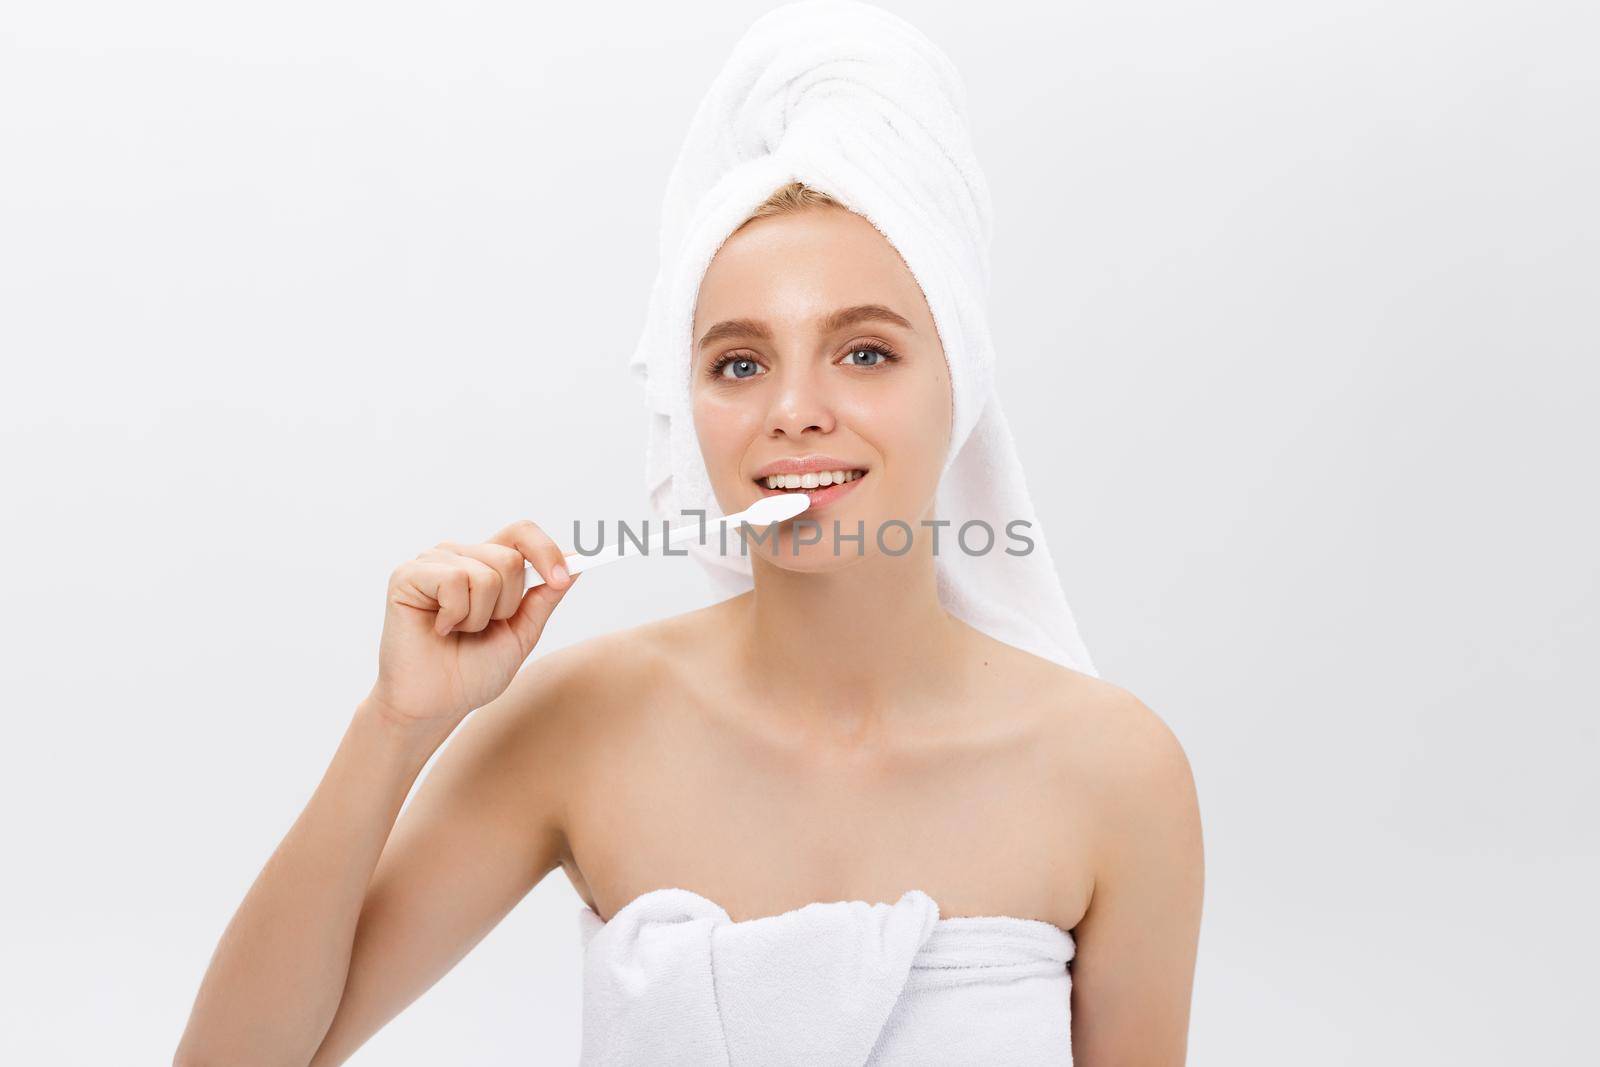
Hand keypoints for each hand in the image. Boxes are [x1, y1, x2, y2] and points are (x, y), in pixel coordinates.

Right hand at [364, 519, 578, 733]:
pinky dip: (456, 615)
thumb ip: (544, 598)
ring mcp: (432, 562)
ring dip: (479, 616)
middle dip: (508, 605)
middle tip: (483, 628)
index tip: (561, 580)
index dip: (546, 551)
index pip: (522, 533)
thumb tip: (576, 564)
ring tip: (458, 631)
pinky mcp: (408, 575)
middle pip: (510, 557)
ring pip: (485, 573)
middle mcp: (459, 555)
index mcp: (486, 564)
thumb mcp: (522, 633)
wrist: (436, 704)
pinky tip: (439, 628)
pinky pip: (454, 580)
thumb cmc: (473, 671)